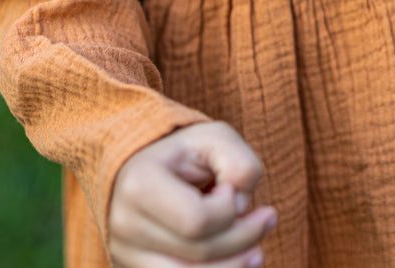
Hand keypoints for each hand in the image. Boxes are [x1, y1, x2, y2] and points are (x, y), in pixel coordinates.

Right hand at [108, 122, 276, 266]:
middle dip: (243, 238)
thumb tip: (242, 206)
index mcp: (139, 185)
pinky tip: (239, 265)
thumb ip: (240, 163)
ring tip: (258, 252)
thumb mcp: (215, 138)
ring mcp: (126, 256)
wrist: (142, 167)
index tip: (230, 188)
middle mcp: (125, 227)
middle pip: (197, 254)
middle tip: (268, 218)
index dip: (228, 209)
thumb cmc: (184, 151)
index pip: (196, 220)